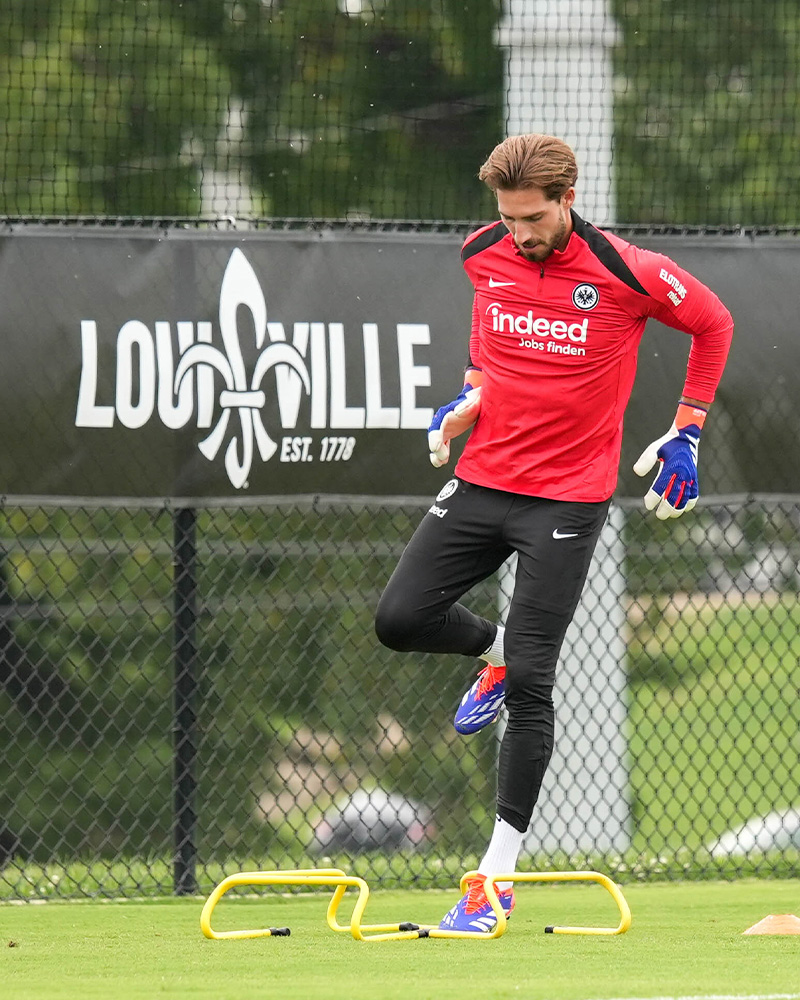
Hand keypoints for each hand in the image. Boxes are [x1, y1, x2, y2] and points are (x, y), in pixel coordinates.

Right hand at [428, 384, 481, 467]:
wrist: (477, 401)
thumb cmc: (476, 399)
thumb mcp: (474, 399)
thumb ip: (467, 404)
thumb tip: (457, 412)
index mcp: (447, 412)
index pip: (438, 425)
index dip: (435, 437)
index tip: (435, 447)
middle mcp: (442, 421)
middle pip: (435, 435)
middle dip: (436, 447)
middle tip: (442, 458)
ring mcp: (444, 429)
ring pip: (436, 443)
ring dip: (437, 453)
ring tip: (439, 463)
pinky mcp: (447, 434)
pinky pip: (441, 446)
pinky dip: (440, 455)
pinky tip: (441, 463)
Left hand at [633, 403, 706, 518]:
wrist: (686, 437)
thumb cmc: (666, 445)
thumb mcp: (654, 448)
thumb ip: (646, 460)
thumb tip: (637, 472)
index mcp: (672, 467)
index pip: (662, 486)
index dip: (654, 497)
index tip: (648, 505)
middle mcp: (683, 473)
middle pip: (675, 496)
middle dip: (667, 508)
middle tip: (659, 515)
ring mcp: (690, 477)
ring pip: (686, 498)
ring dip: (678, 508)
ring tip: (670, 515)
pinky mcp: (695, 478)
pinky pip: (695, 494)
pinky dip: (690, 503)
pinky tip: (682, 509)